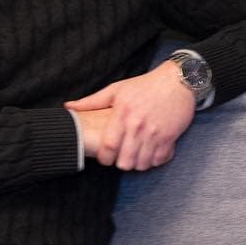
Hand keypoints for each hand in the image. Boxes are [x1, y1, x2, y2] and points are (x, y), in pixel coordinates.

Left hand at [65, 64, 195, 170]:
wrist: (178, 81)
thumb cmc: (145, 85)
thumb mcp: (116, 89)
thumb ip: (92, 101)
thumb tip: (68, 106)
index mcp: (122, 114)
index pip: (108, 146)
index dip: (104, 158)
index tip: (105, 158)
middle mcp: (138, 125)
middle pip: (125, 161)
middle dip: (121, 163)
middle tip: (121, 158)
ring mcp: (155, 132)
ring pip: (142, 163)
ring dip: (137, 164)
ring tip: (135, 157)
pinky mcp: (170, 137)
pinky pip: (159, 160)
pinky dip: (154, 160)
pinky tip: (151, 153)